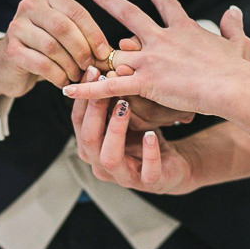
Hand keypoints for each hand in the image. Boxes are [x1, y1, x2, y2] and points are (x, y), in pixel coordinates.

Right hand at [0, 0, 112, 97]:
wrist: (11, 65)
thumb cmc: (47, 50)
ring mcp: (16, 26)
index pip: (77, 12)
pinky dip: (57, 76)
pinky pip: (41, 64)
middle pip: (64, 28)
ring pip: (52, 47)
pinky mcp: (10, 50)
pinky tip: (64, 82)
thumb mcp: (67, 36)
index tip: (105, 53)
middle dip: (82, 50)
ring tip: (78, 76)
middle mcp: (30, 6)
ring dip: (70, 65)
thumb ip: (86, 38)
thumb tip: (113, 53)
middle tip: (91, 67)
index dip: (94, 34)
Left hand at [63, 0, 249, 114]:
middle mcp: (162, 39)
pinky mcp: (145, 82)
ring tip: (71, 49)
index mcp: (184, 29)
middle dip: (110, 0)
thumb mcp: (239, 43)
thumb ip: (234, 26)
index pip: (168, 6)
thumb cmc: (237, 68)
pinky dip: (88, 90)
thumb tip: (234, 10)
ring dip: (93, 53)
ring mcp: (150, 60)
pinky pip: (110, 87)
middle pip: (130, 14)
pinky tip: (68, 90)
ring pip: (115, 53)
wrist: (232, 85)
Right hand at [71, 66, 198, 193]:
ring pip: (109, 158)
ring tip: (125, 106)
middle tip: (107, 83)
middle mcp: (102, 164)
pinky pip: (147, 171)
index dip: (83, 96)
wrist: (171, 163)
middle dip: (95, 110)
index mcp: (91, 147)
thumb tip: (101, 66)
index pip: (78, 121)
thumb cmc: (143, 136)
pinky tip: (151, 134)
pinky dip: (149, 152)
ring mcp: (125, 176)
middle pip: (88, 139)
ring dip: (115, 130)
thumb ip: (110, 99)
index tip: (93, 70)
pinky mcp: (150, 182)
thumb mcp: (124, 116)